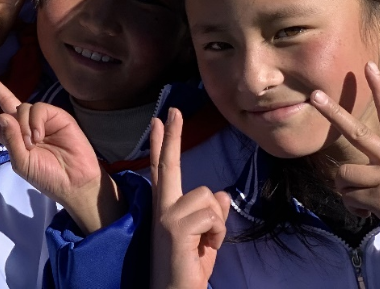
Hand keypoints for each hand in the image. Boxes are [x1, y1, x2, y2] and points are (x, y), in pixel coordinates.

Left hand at [0, 66, 119, 233]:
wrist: (74, 181)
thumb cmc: (46, 176)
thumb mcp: (22, 163)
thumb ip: (10, 140)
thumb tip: (1, 115)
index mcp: (14, 139)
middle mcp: (25, 125)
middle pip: (6, 100)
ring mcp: (41, 119)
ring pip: (22, 107)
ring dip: (23, 124)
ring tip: (32, 143)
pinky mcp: (56, 115)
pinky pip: (39, 108)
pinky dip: (35, 121)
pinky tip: (40, 136)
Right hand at [150, 108, 228, 288]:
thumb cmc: (188, 270)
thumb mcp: (206, 240)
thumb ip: (211, 215)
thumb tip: (220, 194)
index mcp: (166, 208)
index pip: (162, 169)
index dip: (162, 144)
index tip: (159, 120)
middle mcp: (161, 207)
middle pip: (168, 164)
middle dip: (173, 135)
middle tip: (174, 109)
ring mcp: (166, 215)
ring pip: (207, 196)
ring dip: (216, 223)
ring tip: (205, 244)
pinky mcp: (175, 227)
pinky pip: (211, 215)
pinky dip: (217, 234)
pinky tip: (203, 248)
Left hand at [309, 61, 379, 250]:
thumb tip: (354, 173)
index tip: (368, 66)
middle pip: (356, 130)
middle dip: (333, 112)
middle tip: (314, 95)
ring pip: (343, 174)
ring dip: (347, 190)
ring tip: (366, 199)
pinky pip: (349, 197)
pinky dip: (355, 207)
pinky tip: (370, 212)